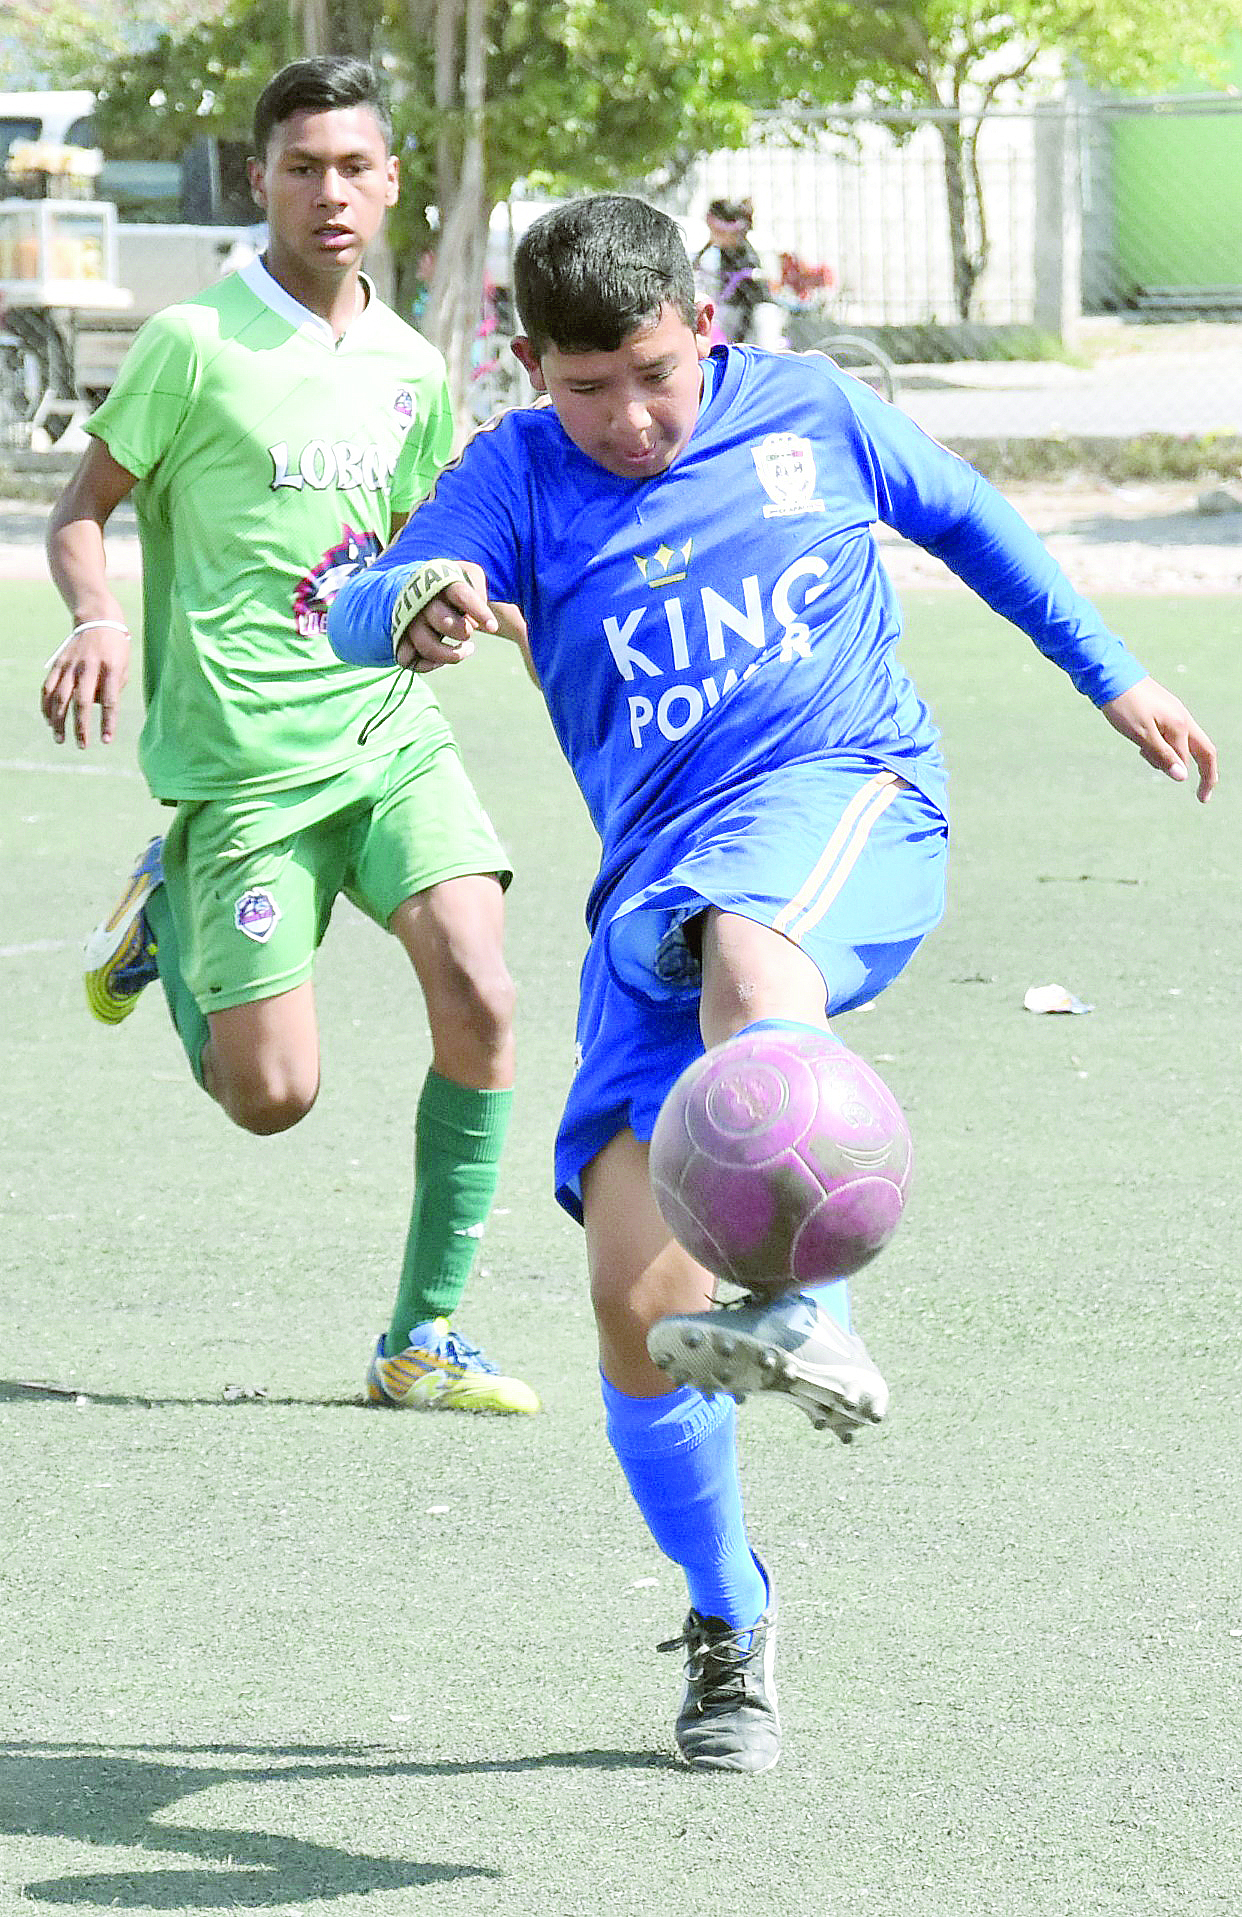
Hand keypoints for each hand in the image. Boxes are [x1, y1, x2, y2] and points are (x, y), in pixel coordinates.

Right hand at [40, 618, 131, 747]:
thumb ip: (114, 689)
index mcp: (111, 668)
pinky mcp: (58, 664)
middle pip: (82, 702)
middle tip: (82, 745)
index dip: (108, 722)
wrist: (98, 619)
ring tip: (60, 738)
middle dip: (81, 726)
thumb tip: (98, 709)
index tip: (106, 740)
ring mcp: (70, 665)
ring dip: (59, 720)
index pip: (110, 701)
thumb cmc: (116, 648)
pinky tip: (49, 720)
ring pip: (60, 697)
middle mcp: (89, 667)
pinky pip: (49, 687)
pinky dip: (47, 705)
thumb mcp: (124, 667)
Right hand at [393, 562, 497, 673]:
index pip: (461, 594)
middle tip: (469, 630)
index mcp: (441, 583)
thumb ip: (478, 585)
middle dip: (463, 631)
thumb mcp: (468, 575)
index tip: (493, 627)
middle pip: (444, 622)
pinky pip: (407, 660)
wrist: (421, 585)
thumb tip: (476, 618)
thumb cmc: (452, 584)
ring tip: (468, 648)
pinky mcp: (400, 638)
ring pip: (427, 646)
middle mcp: (421, 601)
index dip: (479, 611)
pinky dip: (428, 665)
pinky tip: (442, 659)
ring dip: (452, 655)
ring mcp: (408, 621)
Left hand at [1101, 676, 1217, 803]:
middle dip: (1204, 772)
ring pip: (1181, 743)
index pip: (1188, 760)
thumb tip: (1183, 777)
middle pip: (1202, 750)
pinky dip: (1160, 745)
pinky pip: (1170, 734)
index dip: (1189, 778)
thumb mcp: (1141, 735)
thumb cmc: (1124, 706)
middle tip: (1203, 796)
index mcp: (1180, 726)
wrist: (1110, 675)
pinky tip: (1141, 744)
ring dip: (1167, 756)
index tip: (1201, 800)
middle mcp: (1183, 719)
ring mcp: (1174, 713)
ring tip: (1140, 750)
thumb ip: (1162, 756)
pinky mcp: (1163, 710)